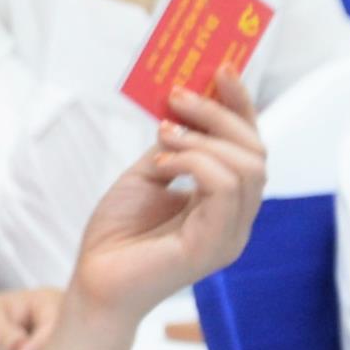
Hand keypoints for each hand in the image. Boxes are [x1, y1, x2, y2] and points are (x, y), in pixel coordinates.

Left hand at [66, 84, 266, 326]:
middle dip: (219, 114)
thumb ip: (176, 144)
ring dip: (203, 138)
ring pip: (246, 167)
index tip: (221, 68)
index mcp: (227, 202)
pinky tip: (162, 163)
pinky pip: (223, 189)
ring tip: (163, 136)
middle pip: (255, 152)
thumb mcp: (148, 174)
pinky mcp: (213, 247)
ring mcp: (230, 235)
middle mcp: (237, 219)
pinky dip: (194, 163)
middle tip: (177, 98)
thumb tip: (186, 101)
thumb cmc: (118, 233)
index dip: (241, 106)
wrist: (94, 281)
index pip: (251, 147)